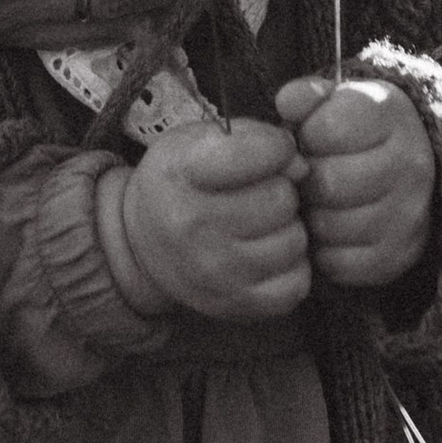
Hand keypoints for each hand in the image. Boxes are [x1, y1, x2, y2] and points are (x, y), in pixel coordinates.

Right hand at [114, 117, 311, 323]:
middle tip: (253, 197)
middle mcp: (193, 225)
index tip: (265, 154)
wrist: (139, 247)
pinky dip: (289, 268)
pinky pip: (296, 282)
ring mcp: (214, 271)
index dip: (275, 148)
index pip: (262, 152)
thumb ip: (252, 138)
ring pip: (295, 240)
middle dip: (277, 191)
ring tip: (257, 227)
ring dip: (285, 230)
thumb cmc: (180, 185)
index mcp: (183, 172)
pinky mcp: (234, 305)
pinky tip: (264, 256)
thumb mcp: (197, 141)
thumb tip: (302, 168)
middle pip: (282, 198)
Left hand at [277, 72, 434, 290]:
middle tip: (309, 177)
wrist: (404, 169)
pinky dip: (324, 251)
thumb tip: (287, 103)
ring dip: (312, 217)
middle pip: (329, 184)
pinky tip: (330, 230)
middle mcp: (412, 163)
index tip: (311, 139)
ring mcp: (410, 214)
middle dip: (307, 181)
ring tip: (319, 202)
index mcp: (391, 115)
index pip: (328, 130)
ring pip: (331, 226)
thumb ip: (306, 95)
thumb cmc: (353, 132)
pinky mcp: (399, 255)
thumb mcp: (334, 102)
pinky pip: (339, 263)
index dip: (306, 137)